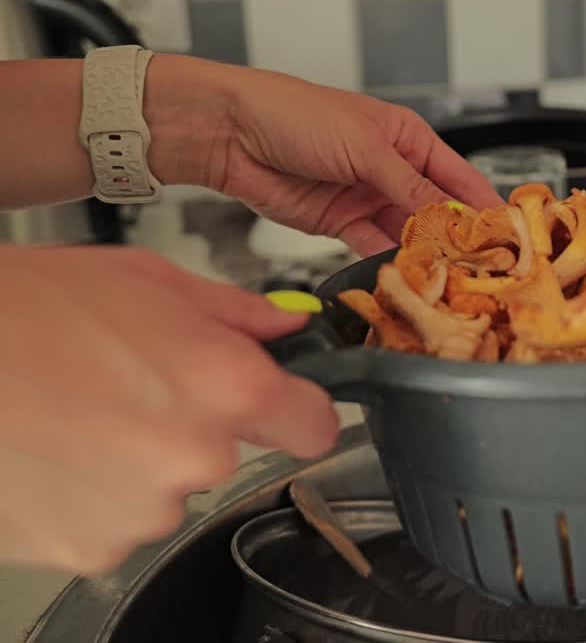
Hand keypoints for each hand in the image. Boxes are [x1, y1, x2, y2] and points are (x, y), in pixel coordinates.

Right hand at [0, 245, 338, 572]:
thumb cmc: (23, 312)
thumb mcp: (146, 280)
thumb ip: (233, 312)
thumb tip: (284, 324)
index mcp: (227, 387)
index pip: (314, 425)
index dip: (299, 411)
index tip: (286, 408)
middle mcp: (197, 457)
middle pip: (225, 453)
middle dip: (191, 424)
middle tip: (129, 384)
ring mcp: (143, 511)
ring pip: (164, 487)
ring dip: (134, 460)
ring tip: (76, 412)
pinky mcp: (90, 547)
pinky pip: (112, 521)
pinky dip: (89, 494)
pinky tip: (54, 449)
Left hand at [145, 55, 503, 256]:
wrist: (230, 133)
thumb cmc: (295, 115)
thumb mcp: (364, 147)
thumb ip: (408, 185)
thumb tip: (448, 217)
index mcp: (408, 138)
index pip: (458, 177)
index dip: (483, 205)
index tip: (508, 235)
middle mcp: (392, 169)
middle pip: (436, 210)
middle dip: (457, 237)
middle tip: (482, 269)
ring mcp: (366, 198)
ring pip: (407, 233)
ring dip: (424, 254)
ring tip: (448, 279)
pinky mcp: (339, 224)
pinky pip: (373, 247)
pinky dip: (388, 261)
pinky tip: (407, 276)